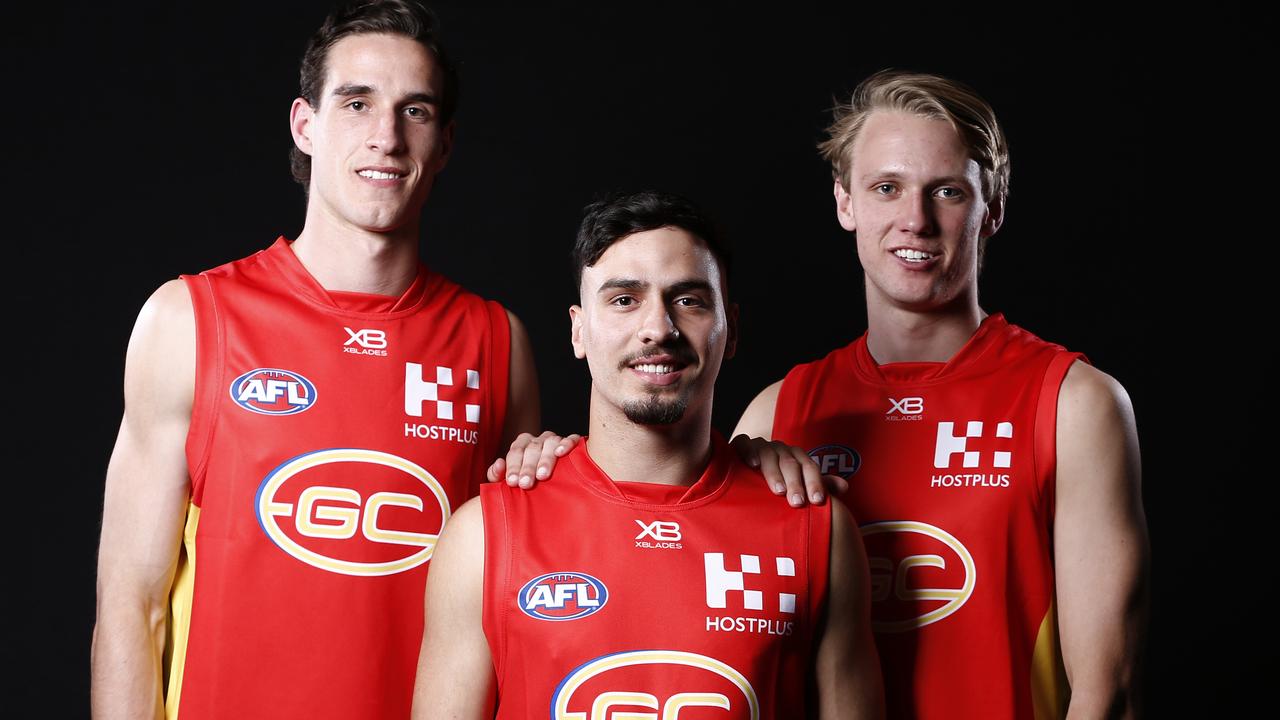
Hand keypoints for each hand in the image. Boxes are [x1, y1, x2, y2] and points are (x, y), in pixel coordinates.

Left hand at [486, 431, 582, 488]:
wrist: (554, 489)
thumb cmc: (528, 483)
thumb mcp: (511, 480)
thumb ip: (497, 475)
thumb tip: (498, 464)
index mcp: (522, 445)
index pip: (515, 451)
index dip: (513, 466)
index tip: (513, 482)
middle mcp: (538, 440)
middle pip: (532, 448)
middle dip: (528, 467)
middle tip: (526, 483)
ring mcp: (555, 440)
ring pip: (550, 442)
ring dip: (545, 459)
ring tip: (542, 475)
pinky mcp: (572, 443)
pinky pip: (571, 439)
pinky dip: (566, 444)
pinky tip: (561, 453)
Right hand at [729, 434, 847, 506]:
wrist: (747, 471)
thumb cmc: (778, 481)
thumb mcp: (799, 484)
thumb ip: (819, 485)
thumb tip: (845, 487)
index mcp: (798, 458)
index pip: (810, 468)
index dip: (815, 483)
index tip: (816, 502)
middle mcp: (781, 450)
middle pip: (791, 464)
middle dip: (796, 483)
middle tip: (797, 503)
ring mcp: (762, 446)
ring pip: (770, 455)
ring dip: (775, 472)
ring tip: (778, 490)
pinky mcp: (742, 445)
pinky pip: (745, 443)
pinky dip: (749, 451)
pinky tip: (752, 465)